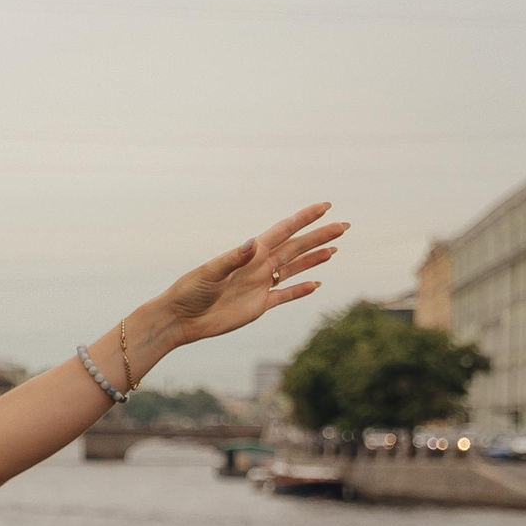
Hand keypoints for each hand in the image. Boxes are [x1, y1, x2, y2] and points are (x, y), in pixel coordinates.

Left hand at [146, 203, 346, 348]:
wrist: (181, 319)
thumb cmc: (189, 292)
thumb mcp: (210, 273)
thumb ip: (233, 258)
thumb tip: (254, 243)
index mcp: (250, 254)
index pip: (283, 231)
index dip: (304, 218)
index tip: (325, 206)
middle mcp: (258, 267)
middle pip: (296, 247)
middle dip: (319, 236)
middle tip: (344, 226)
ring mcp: (260, 286)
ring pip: (294, 269)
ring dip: (314, 259)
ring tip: (333, 249)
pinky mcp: (258, 306)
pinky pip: (285, 296)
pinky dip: (300, 290)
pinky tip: (316, 284)